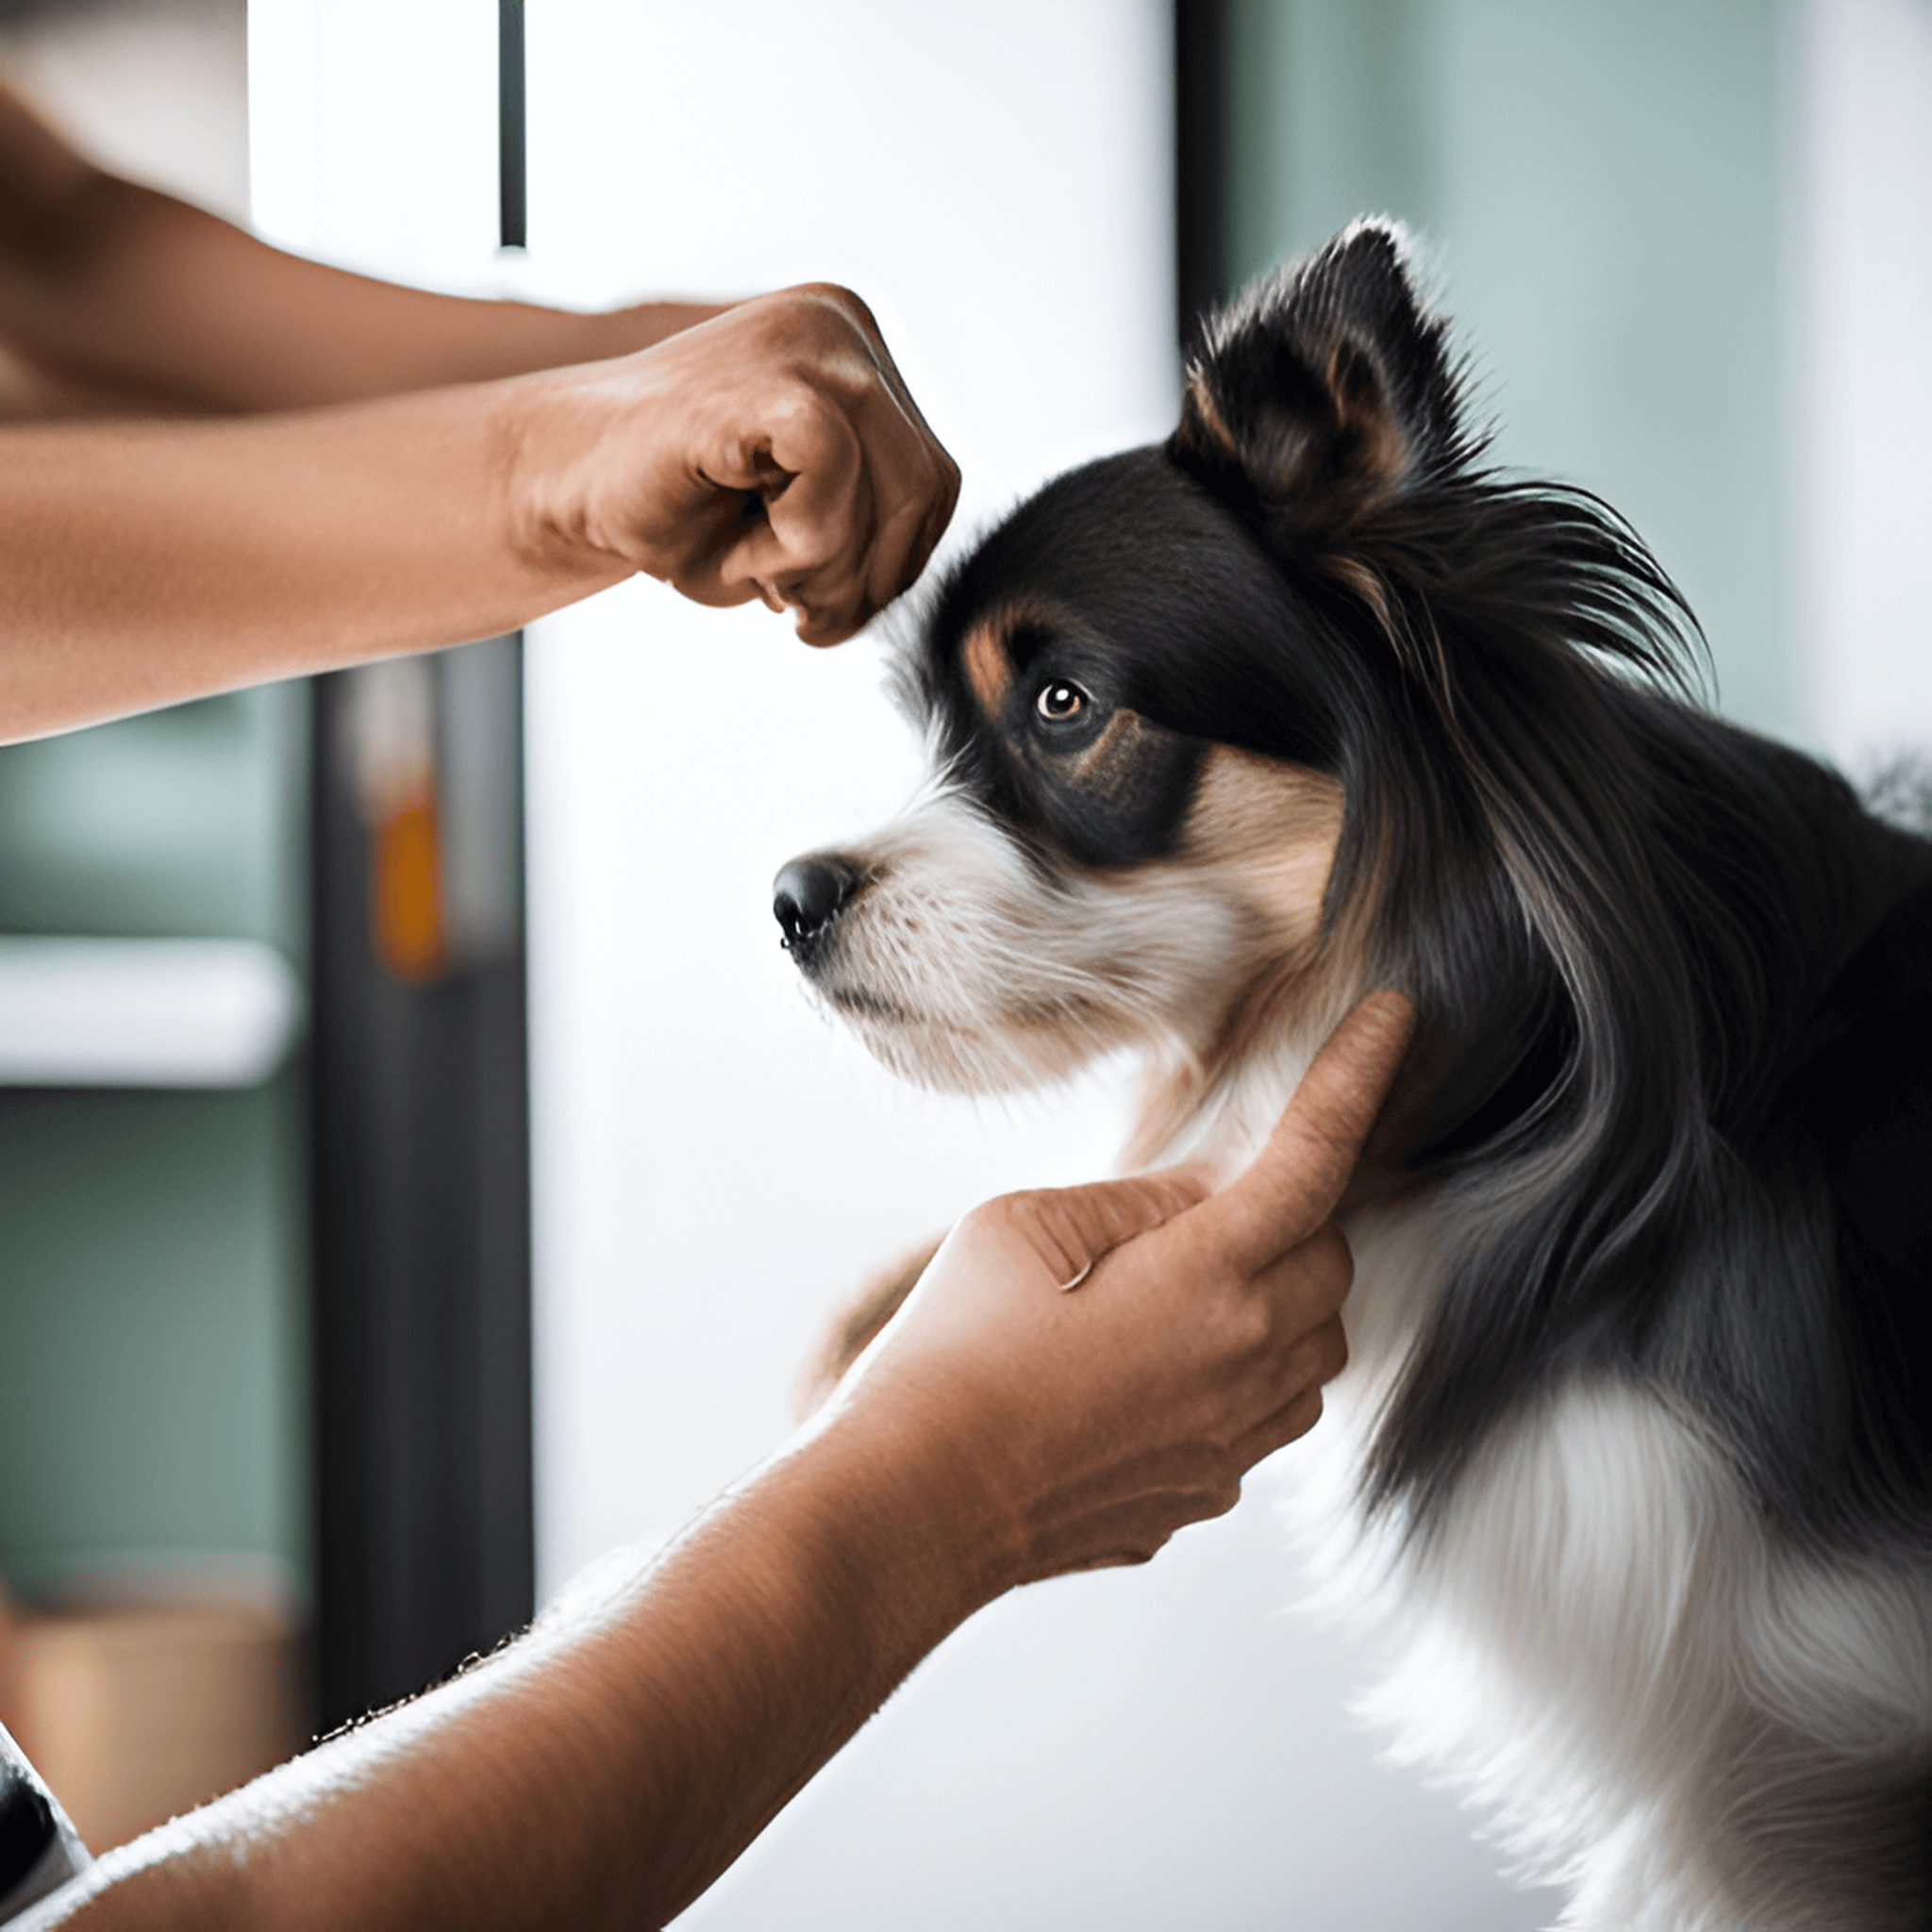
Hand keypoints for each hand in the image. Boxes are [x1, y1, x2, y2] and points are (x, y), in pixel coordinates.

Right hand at [507, 285, 959, 642]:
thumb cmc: (670, 507)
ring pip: (892, 494)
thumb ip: (869, 524)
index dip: (891, 562)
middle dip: (866, 578)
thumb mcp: (798, 516)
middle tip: (795, 613)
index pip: (933, 478)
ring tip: (752, 572)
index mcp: (852, 348)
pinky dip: (795, 547)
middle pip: (924, 488)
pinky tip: (737, 548)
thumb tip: (912, 567)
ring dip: (825, 570)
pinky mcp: (782, 379)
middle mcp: (841, 325)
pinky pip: (837, 489)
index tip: (820, 597)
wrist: (560, 486)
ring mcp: (814, 340)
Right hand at [818, 990, 1415, 1597]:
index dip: (1357, 1077)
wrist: (914, 1504)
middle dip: (1296, 1215)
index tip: (1391, 1022)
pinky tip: (1156, 1369)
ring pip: (1316, 1350)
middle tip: (1211, 1205)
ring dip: (1282, 1301)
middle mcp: (1243, 1362)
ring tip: (1185, 1290)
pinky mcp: (1203, 1492)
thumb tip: (1206, 1194)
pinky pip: (1265, 1419)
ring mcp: (1230, 1441)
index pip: (1315, 1158)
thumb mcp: (1024, 1228)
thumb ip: (1137, 1201)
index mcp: (1205, 1275)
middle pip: (1332, 1260)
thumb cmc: (952, 1357)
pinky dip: (1244, 1377)